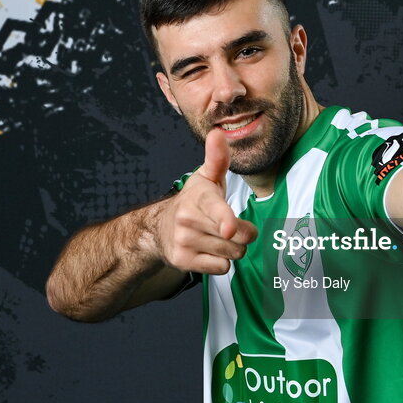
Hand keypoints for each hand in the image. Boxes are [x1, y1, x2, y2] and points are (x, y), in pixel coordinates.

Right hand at [156, 128, 257, 273]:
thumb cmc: (195, 201)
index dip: (226, 220)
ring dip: (232, 249)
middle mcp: (188, 220)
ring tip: (216, 237)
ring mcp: (184, 242)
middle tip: (229, 227)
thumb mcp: (206, 178)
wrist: (160, 227)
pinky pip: (221, 268)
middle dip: (242, 235)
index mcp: (199, 198)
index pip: (215, 209)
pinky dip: (221, 262)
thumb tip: (218, 134)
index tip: (230, 229)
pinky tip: (209, 251)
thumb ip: (217, 158)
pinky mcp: (182, 262)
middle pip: (237, 238)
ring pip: (231, 254)